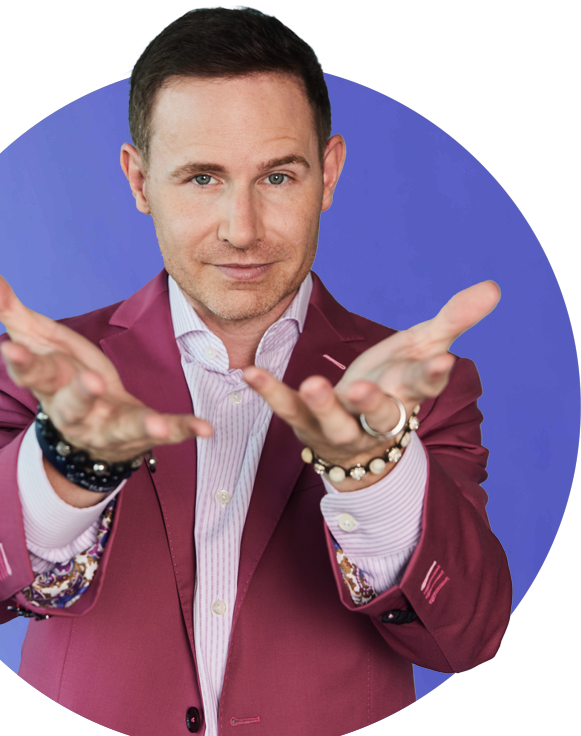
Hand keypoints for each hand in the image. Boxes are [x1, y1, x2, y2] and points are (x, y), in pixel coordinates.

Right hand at [0, 264, 211, 469]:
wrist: (84, 431)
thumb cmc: (61, 377)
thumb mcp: (39, 340)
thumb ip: (10, 309)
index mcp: (50, 384)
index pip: (33, 373)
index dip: (23, 363)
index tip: (12, 348)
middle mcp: (75, 411)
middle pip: (74, 403)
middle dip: (82, 393)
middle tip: (91, 381)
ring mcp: (108, 425)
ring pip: (120, 425)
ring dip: (138, 423)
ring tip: (155, 421)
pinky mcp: (138, 433)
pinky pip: (162, 433)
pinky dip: (181, 430)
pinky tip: (204, 428)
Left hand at [243, 281, 500, 489]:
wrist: (360, 438)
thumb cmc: (393, 386)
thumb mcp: (421, 350)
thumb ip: (452, 320)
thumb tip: (494, 287)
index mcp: (407, 397)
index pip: (424, 388)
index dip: (432, 377)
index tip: (443, 360)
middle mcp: (374, 418)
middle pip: (380, 415)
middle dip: (373, 403)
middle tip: (363, 388)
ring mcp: (338, 426)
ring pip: (332, 422)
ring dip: (322, 404)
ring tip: (311, 384)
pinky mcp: (305, 424)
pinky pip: (286, 410)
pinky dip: (270, 392)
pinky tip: (250, 372)